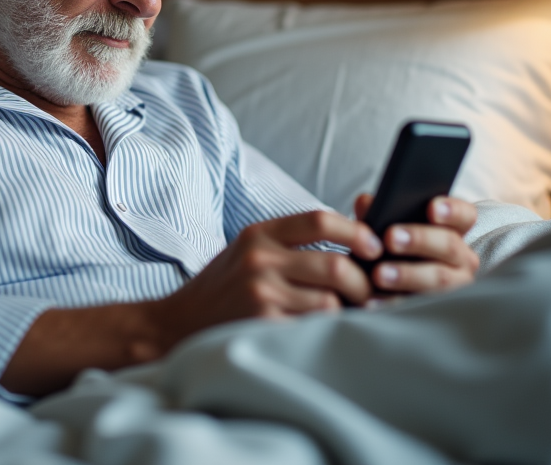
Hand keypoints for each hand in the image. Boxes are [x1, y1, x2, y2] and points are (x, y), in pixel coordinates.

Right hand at [145, 210, 384, 351]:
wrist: (177, 323)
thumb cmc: (223, 288)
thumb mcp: (248, 250)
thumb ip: (291, 243)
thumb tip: (356, 241)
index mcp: (258, 234)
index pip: (320, 220)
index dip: (357, 232)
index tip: (374, 247)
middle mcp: (259, 259)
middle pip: (336, 264)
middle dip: (363, 283)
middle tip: (369, 294)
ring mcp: (260, 293)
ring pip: (330, 301)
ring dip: (345, 312)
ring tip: (344, 314)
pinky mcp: (261, 325)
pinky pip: (313, 328)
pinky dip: (323, 330)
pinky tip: (318, 330)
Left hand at [353, 194, 478, 295]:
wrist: (384, 286)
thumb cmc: (390, 248)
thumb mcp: (383, 227)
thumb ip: (377, 211)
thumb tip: (367, 202)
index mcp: (452, 230)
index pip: (464, 216)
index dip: (451, 210)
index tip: (431, 208)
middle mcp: (461, 258)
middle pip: (449, 245)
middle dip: (419, 240)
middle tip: (390, 238)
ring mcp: (455, 286)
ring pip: (439, 278)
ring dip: (408, 275)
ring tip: (379, 273)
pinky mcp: (438, 309)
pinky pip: (420, 307)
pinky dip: (394, 302)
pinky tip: (373, 300)